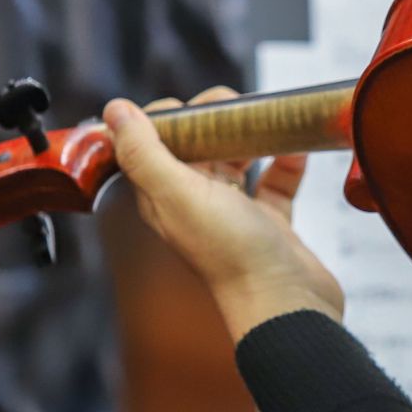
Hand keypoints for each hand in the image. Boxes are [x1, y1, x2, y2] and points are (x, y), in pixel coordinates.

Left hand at [103, 87, 344, 341]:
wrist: (286, 305)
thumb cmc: (233, 255)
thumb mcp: (180, 195)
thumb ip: (144, 151)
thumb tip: (114, 109)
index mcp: (164, 199)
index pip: (151, 146)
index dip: (165, 119)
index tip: (187, 106)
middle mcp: (194, 206)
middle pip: (195, 147)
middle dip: (212, 118)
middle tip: (233, 105)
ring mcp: (234, 214)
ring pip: (235, 160)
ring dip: (248, 134)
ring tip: (264, 116)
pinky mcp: (271, 223)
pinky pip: (276, 182)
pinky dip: (286, 161)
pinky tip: (296, 147)